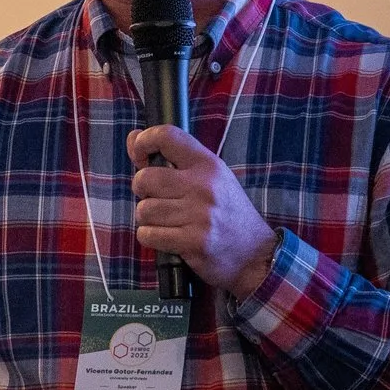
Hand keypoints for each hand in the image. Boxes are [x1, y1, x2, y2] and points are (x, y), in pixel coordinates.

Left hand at [127, 125, 278, 297]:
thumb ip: (174, 158)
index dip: (144, 141)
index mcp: (208, 165)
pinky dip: (150, 237)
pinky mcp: (193, 242)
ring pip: (144, 210)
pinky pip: (148, 235)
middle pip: (145, 179)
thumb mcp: (211, 177)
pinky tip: (167, 236)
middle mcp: (204, 186)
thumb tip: (133, 138)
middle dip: (142, 191)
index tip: (139, 157)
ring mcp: (199, 215)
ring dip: (148, 219)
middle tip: (158, 199)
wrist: (256, 254)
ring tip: (167, 221)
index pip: (168, 136)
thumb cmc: (228, 213)